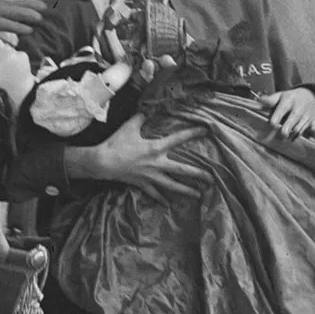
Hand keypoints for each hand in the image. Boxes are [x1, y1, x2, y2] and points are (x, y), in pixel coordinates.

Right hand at [74, 113, 208, 196]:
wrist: (102, 162)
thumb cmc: (116, 143)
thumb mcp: (130, 126)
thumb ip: (141, 118)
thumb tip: (147, 110)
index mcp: (156, 147)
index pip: (178, 139)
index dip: (192, 133)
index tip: (206, 130)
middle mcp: (157, 163)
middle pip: (182, 170)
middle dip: (198, 175)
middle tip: (212, 179)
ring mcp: (150, 176)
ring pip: (172, 186)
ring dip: (186, 191)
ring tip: (198, 195)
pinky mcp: (142, 184)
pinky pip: (154, 193)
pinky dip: (161, 199)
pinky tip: (169, 204)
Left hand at [263, 87, 314, 137]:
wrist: (311, 96)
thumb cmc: (291, 98)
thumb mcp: (281, 95)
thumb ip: (270, 100)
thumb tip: (259, 101)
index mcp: (289, 100)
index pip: (282, 109)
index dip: (276, 117)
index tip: (272, 124)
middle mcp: (299, 107)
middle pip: (293, 119)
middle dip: (287, 129)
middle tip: (282, 135)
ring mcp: (307, 115)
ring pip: (301, 127)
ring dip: (295, 134)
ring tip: (288, 138)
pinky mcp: (314, 121)